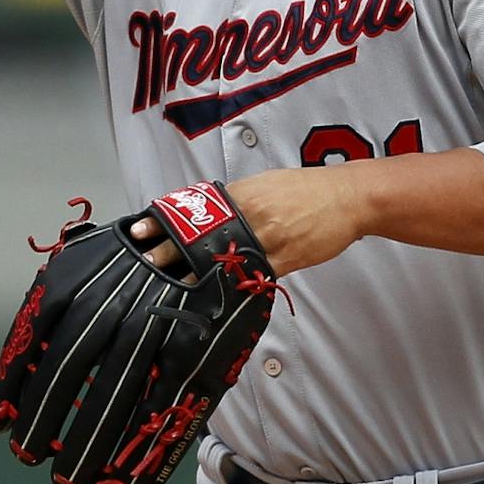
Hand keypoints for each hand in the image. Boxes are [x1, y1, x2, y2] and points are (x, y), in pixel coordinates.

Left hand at [129, 165, 366, 278]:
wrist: (346, 198)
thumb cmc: (302, 190)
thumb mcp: (262, 185)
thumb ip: (232, 202)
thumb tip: (205, 214)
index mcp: (240, 196)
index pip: (191, 211)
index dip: (163, 222)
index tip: (138, 230)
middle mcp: (248, 218)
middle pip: (199, 239)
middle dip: (169, 253)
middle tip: (146, 263)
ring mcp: (266, 242)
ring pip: (222, 263)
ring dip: (195, 276)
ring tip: (170, 287)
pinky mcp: (283, 263)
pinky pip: (251, 278)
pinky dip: (231, 287)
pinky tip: (212, 298)